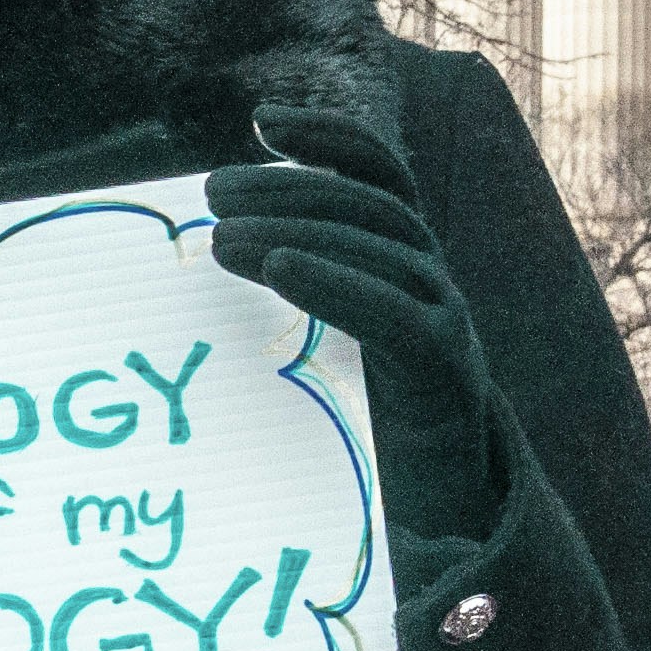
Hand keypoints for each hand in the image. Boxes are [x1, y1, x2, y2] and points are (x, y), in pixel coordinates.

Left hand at [207, 108, 523, 549]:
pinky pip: (399, 318)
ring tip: (221, 241)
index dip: (333, 138)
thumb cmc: (362, 444)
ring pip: (383, 252)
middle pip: (374, 208)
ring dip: (297, 233)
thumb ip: (287, 303)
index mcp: (408, 271)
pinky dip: (338, 284)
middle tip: (213, 195)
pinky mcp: (449, 380)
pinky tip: (279, 272)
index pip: (384, 179)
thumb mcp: (317, 355)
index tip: (263, 121)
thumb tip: (200, 254)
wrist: (440, 528)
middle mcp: (437, 287)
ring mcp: (451, 330)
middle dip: (292, 188)